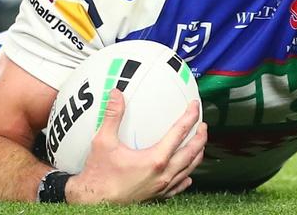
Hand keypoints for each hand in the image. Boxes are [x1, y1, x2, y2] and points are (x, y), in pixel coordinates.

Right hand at [64, 88, 206, 204]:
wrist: (94, 201)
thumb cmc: (99, 176)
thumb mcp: (103, 141)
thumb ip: (112, 116)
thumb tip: (116, 95)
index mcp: (155, 160)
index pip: (179, 134)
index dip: (190, 117)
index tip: (195, 107)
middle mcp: (163, 175)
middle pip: (191, 153)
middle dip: (200, 137)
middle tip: (202, 125)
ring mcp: (162, 187)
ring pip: (188, 170)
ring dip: (197, 155)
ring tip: (199, 145)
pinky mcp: (157, 196)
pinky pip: (178, 186)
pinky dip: (186, 177)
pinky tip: (187, 176)